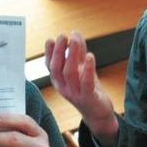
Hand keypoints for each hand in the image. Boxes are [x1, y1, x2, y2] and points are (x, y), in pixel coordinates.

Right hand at [45, 32, 118, 146]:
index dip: (49, 52)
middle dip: (59, 50)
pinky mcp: (88, 97)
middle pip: (57, 68)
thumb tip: (74, 33)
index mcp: (59, 81)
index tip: (52, 39)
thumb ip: (78, 53)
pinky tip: (90, 56)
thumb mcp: (81, 69)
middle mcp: (63, 88)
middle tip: (62, 36)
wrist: (97, 112)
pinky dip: (88, 69)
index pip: (50, 65)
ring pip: (70, 73)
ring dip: (72, 55)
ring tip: (75, 40)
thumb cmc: (87, 89)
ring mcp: (75, 93)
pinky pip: (86, 83)